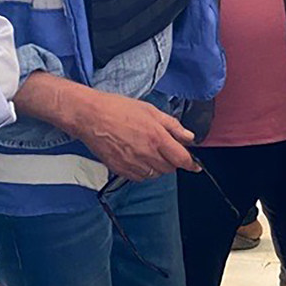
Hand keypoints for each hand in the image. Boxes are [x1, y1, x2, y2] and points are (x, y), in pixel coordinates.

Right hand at [74, 91, 199, 181]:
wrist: (90, 116)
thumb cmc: (118, 109)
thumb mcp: (151, 110)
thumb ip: (173, 125)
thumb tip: (189, 137)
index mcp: (157, 137)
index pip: (182, 159)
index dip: (191, 163)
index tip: (195, 165)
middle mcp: (147, 154)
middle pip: (169, 168)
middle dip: (172, 160)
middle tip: (164, 148)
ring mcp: (133, 164)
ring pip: (155, 174)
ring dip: (157, 166)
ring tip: (148, 150)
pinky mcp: (120, 170)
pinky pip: (139, 177)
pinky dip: (143, 171)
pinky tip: (137, 156)